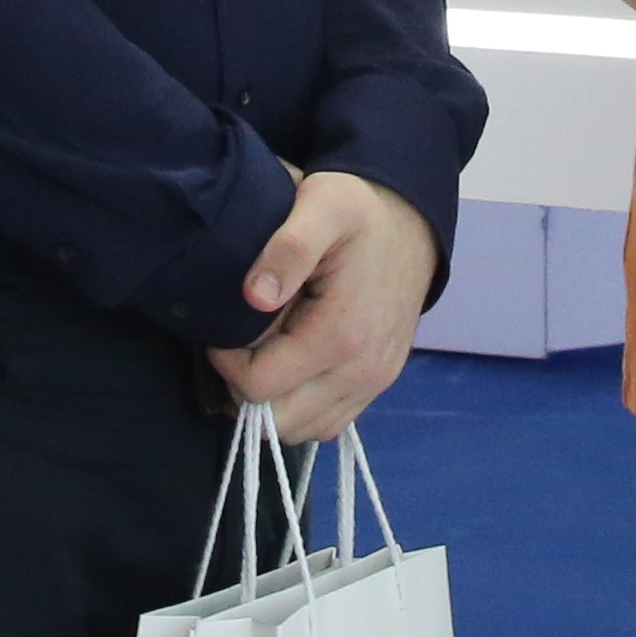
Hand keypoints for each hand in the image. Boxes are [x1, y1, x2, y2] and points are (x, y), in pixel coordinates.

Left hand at [209, 171, 437, 445]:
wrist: (411, 222)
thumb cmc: (359, 210)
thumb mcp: (322, 206)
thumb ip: (288, 247)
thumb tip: (254, 297)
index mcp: (340, 335)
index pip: (258, 386)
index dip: (227, 362)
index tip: (224, 328)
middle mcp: (362, 372)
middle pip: (278, 422)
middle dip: (245, 389)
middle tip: (240, 344)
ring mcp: (373, 383)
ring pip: (302, 430)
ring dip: (271, 403)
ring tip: (263, 354)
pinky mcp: (378, 383)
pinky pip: (329, 423)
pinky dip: (300, 408)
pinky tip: (289, 369)